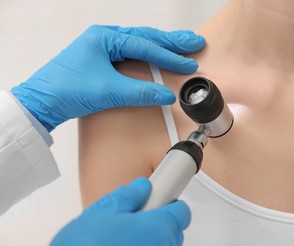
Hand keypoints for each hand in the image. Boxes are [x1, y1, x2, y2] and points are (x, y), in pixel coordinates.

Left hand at [11, 25, 204, 130]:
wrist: (41, 102)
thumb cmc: (66, 91)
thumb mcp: (108, 91)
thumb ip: (140, 92)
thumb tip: (167, 95)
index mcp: (105, 37)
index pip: (145, 45)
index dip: (169, 56)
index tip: (189, 64)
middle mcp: (105, 38)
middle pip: (145, 37)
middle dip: (171, 41)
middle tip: (195, 42)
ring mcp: (103, 48)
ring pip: (140, 43)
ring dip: (162, 46)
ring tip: (184, 45)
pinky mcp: (102, 60)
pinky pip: (132, 53)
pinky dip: (149, 54)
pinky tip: (160, 55)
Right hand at [43, 177, 190, 245]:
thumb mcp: (101, 213)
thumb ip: (128, 196)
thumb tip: (141, 187)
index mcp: (158, 228)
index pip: (181, 212)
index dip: (169, 203)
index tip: (159, 200)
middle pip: (172, 232)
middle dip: (156, 225)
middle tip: (131, 223)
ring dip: (147, 245)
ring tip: (119, 244)